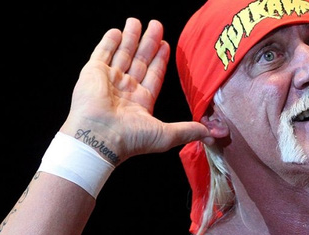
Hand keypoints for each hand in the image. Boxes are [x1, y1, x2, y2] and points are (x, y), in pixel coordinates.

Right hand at [60, 18, 210, 164]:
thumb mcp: (167, 135)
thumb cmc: (131, 139)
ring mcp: (108, 81)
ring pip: (121, 54)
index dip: (160, 60)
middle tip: (156, 25)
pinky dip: (108, 42)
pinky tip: (117, 31)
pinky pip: (102, 53)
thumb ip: (189, 130)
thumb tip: (216, 135)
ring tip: (137, 21)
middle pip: (139, 61)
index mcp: (140, 103)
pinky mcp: (92, 73)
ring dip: (130, 38)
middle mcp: (124, 90)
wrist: (99, 137)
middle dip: (148, 43)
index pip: (153, 75)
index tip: (166, 45)